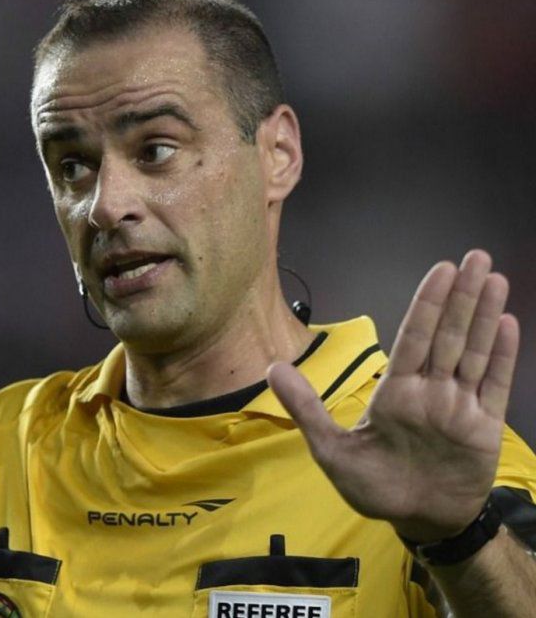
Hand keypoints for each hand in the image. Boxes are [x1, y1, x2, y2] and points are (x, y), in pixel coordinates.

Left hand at [268, 250, 518, 542]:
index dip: (427, 305)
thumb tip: (272, 367)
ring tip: (494, 278)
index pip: (413, 338)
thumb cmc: (374, 487)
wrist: (416, 521)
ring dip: (484, 315)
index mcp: (395, 392)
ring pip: (474, 352)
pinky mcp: (483, 426)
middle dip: (461, 297)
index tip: (441, 270)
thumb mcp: (331, 450)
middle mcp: (430, 391)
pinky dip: (502, 356)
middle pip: (447, 335)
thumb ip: (307, 408)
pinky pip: (494, 385)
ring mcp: (459, 406)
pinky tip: (506, 324)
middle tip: (475, 257)